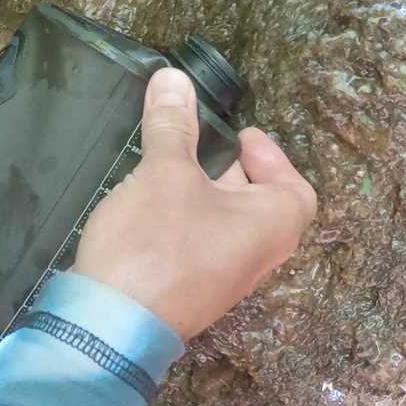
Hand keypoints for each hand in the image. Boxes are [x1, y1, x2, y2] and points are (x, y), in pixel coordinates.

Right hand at [72, 68, 316, 339]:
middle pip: (259, 204)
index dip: (272, 157)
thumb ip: (173, 126)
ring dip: (202, 194)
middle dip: (231, 170)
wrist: (111, 326)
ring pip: (224, 225)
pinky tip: (147, 204)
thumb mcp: (165, 172)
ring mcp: (223, 278)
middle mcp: (257, 256)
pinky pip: (198, 245)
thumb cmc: (156, 243)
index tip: (242, 136)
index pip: (294, 187)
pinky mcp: (188, 290)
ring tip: (169, 166)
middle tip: (201, 143)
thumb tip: (174, 79)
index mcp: (271, 226)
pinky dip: (183, 219)